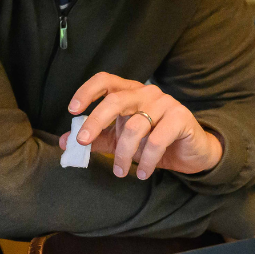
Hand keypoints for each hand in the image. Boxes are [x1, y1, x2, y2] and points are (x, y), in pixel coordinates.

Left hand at [59, 73, 223, 179]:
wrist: (190, 153)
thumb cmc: (152, 141)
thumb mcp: (120, 140)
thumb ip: (95, 139)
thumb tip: (64, 142)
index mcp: (129, 92)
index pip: (105, 81)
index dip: (87, 91)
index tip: (72, 110)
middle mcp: (146, 92)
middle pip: (116, 100)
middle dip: (95, 121)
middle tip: (83, 142)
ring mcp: (165, 103)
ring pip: (135, 126)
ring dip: (124, 153)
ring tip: (121, 171)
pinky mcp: (181, 118)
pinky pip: (157, 140)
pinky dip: (146, 160)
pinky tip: (143, 173)